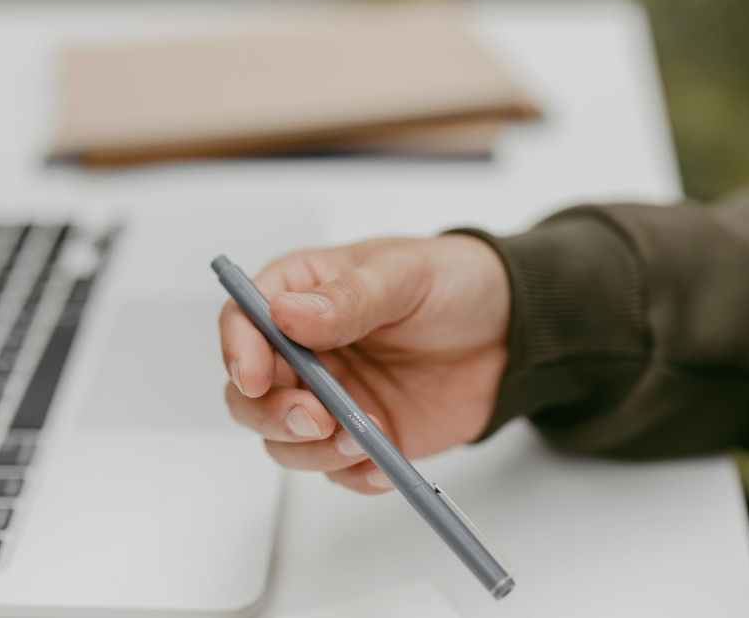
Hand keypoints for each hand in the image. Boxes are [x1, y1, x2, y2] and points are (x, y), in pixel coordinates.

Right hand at [217, 235, 509, 493]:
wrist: (510, 332)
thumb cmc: (454, 284)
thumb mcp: (405, 275)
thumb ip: (348, 298)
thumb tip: (285, 314)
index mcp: (303, 294)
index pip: (244, 319)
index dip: (239, 349)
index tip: (255, 375)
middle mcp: (304, 349)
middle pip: (250, 392)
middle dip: (272, 413)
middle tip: (316, 418)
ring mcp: (330, 395)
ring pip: (284, 439)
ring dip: (313, 449)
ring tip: (363, 439)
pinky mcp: (360, 434)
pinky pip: (335, 469)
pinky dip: (352, 474)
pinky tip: (383, 463)